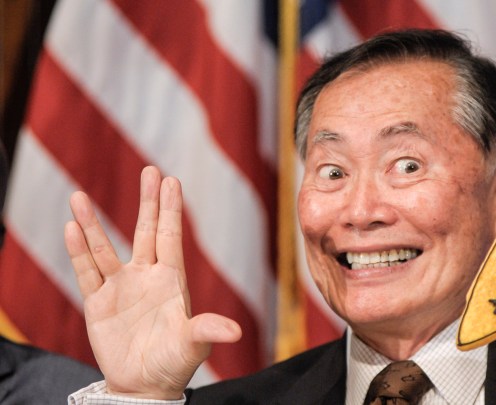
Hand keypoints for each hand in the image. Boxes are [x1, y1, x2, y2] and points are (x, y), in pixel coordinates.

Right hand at [64, 166, 241, 398]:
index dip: (170, 210)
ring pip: (104, 248)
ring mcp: (120, 288)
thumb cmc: (175, 364)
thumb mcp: (194, 347)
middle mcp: (146, 277)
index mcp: (172, 281)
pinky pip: (86, 272)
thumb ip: (208, 332)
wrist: (144, 386)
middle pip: (145, 231)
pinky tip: (71, 228)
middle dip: (148, 202)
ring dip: (92, 223)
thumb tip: (235, 332)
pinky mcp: (97, 304)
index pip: (170, 236)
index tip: (171, 180)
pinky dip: (78, 251)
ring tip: (78, 195)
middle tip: (150, 170)